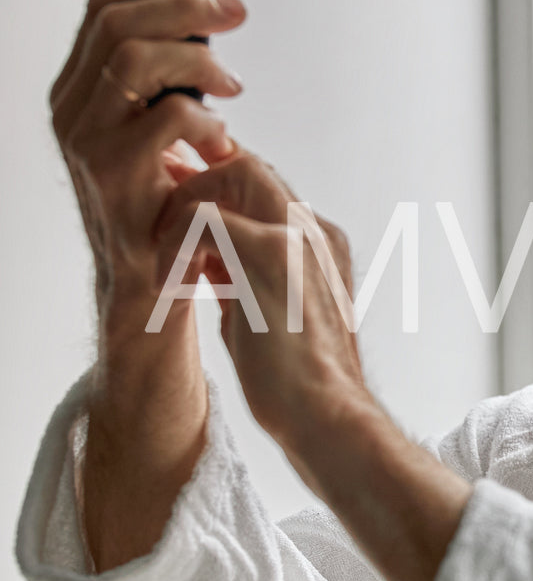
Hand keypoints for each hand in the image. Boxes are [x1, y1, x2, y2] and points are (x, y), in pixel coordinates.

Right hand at [49, 0, 246, 334]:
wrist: (150, 285)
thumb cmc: (165, 207)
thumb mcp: (165, 135)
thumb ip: (171, 84)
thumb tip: (210, 20)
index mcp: (78, 90)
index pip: (104, 10)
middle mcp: (70, 108)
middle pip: (119, 22)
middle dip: (184, 6)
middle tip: (236, 12)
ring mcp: (84, 139)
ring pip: (136, 57)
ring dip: (196, 58)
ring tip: (233, 85)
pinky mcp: (109, 172)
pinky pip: (164, 115)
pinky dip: (204, 119)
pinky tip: (224, 139)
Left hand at [151, 150, 374, 475]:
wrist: (327, 416)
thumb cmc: (298, 380)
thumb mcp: (268, 311)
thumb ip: (245, 274)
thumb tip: (206, 257)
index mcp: (320, 244)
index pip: (263, 184)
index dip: (215, 186)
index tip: (178, 213)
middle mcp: (316, 231)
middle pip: (249, 164)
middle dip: (195, 181)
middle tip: (159, 213)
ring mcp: (300, 237)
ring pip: (234, 173)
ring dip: (186, 205)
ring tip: (168, 254)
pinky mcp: (273, 255)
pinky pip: (207, 216)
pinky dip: (178, 242)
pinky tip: (172, 281)